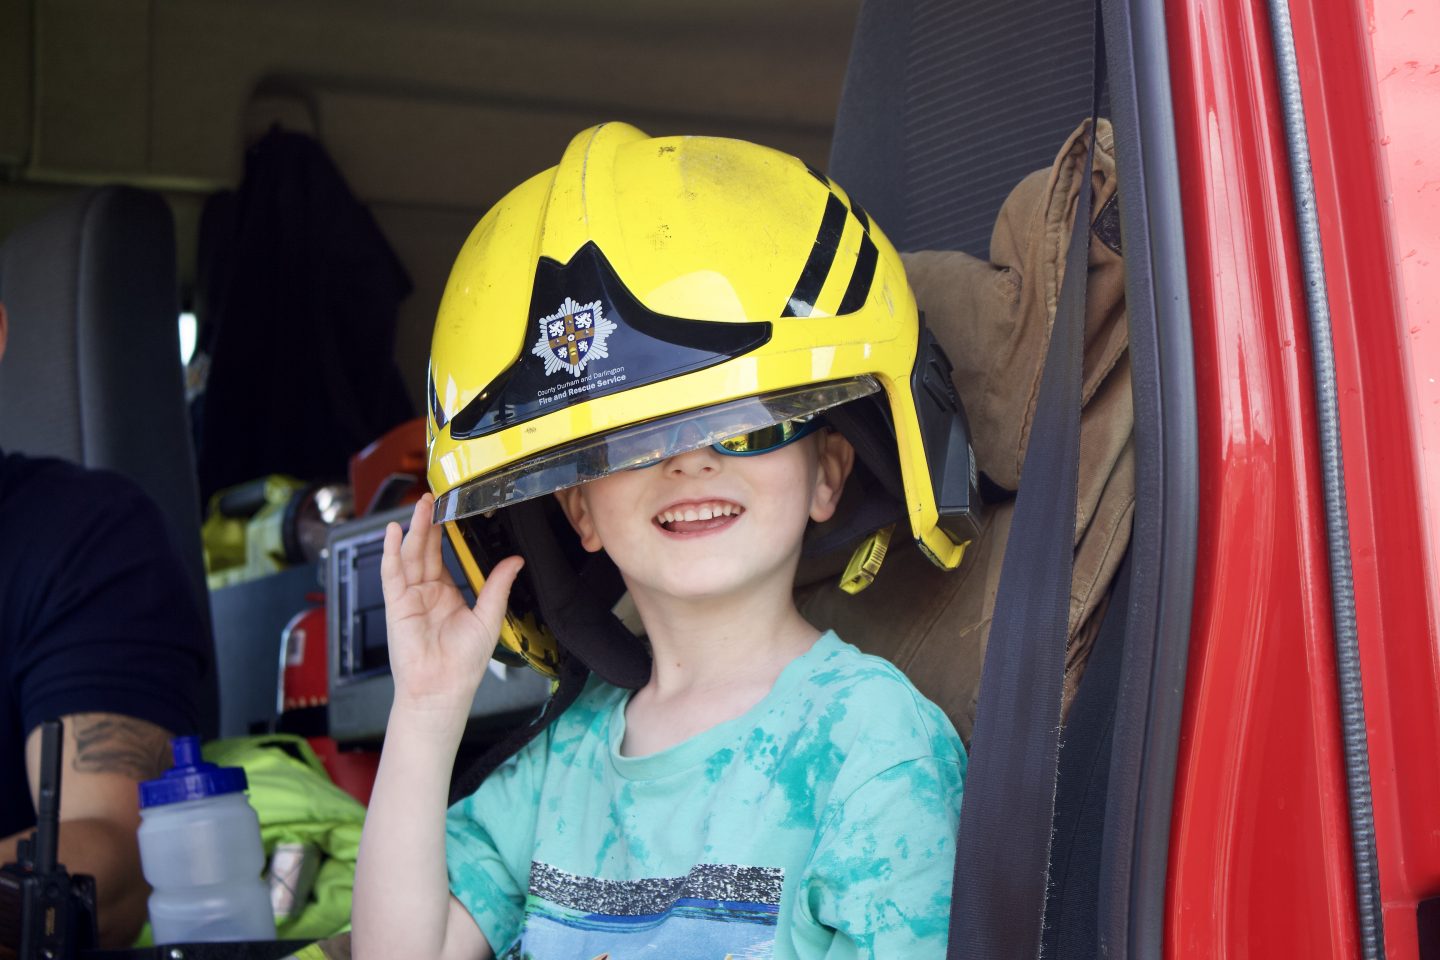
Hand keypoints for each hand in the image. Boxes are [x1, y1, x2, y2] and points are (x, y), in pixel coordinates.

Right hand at [380, 494, 522, 716]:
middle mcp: (426, 592)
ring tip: (421, 505)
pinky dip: (390, 551)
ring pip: (409, 555)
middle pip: (425, 550)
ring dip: (414, 529)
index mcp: (447, 594)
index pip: (443, 556)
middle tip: (434, 497)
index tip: (452, 511)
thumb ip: (497, 586)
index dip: (446, 533)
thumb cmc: (464, 663)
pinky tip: (391, 531)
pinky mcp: (396, 605)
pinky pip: (391, 573)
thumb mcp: (488, 617)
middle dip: (429, 523)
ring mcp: (409, 597)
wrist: (443, 688)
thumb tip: (515, 561)